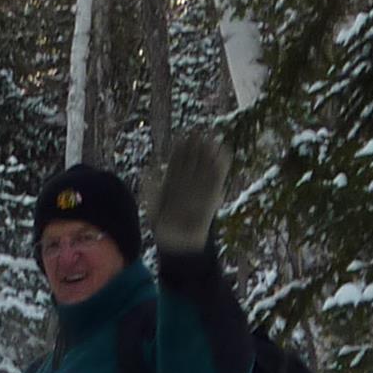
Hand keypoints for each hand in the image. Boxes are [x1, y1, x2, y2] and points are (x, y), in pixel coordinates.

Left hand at [144, 130, 231, 252]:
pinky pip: (217, 179)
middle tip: (200, 132)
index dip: (180, 149)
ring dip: (209, 154)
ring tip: (213, 139)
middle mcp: (186, 182)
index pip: (177, 161)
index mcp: (171, 181)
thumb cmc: (161, 222)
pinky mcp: (212, 196)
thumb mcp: (152, 204)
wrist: (176, 240)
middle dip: (195, 147)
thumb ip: (151, 188)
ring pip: (204, 167)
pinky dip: (221, 167)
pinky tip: (224, 153)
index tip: (183, 137)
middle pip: (192, 160)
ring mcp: (199, 188)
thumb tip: (148, 171)